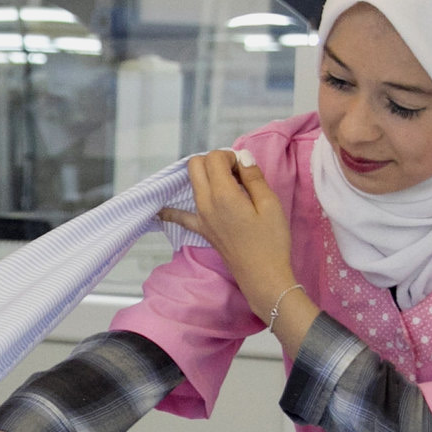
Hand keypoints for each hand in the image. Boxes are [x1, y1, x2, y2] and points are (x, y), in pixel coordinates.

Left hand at [155, 150, 296, 320]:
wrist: (263, 276)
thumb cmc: (271, 242)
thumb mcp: (270, 204)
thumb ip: (254, 177)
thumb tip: (242, 155)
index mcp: (223, 195)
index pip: (213, 158)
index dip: (230, 156)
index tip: (245, 169)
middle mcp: (205, 203)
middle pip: (195, 165)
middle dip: (214, 161)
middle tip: (236, 174)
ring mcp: (200, 218)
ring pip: (191, 183)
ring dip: (206, 176)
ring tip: (229, 186)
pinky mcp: (201, 230)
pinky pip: (179, 217)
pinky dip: (171, 210)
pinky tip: (159, 211)